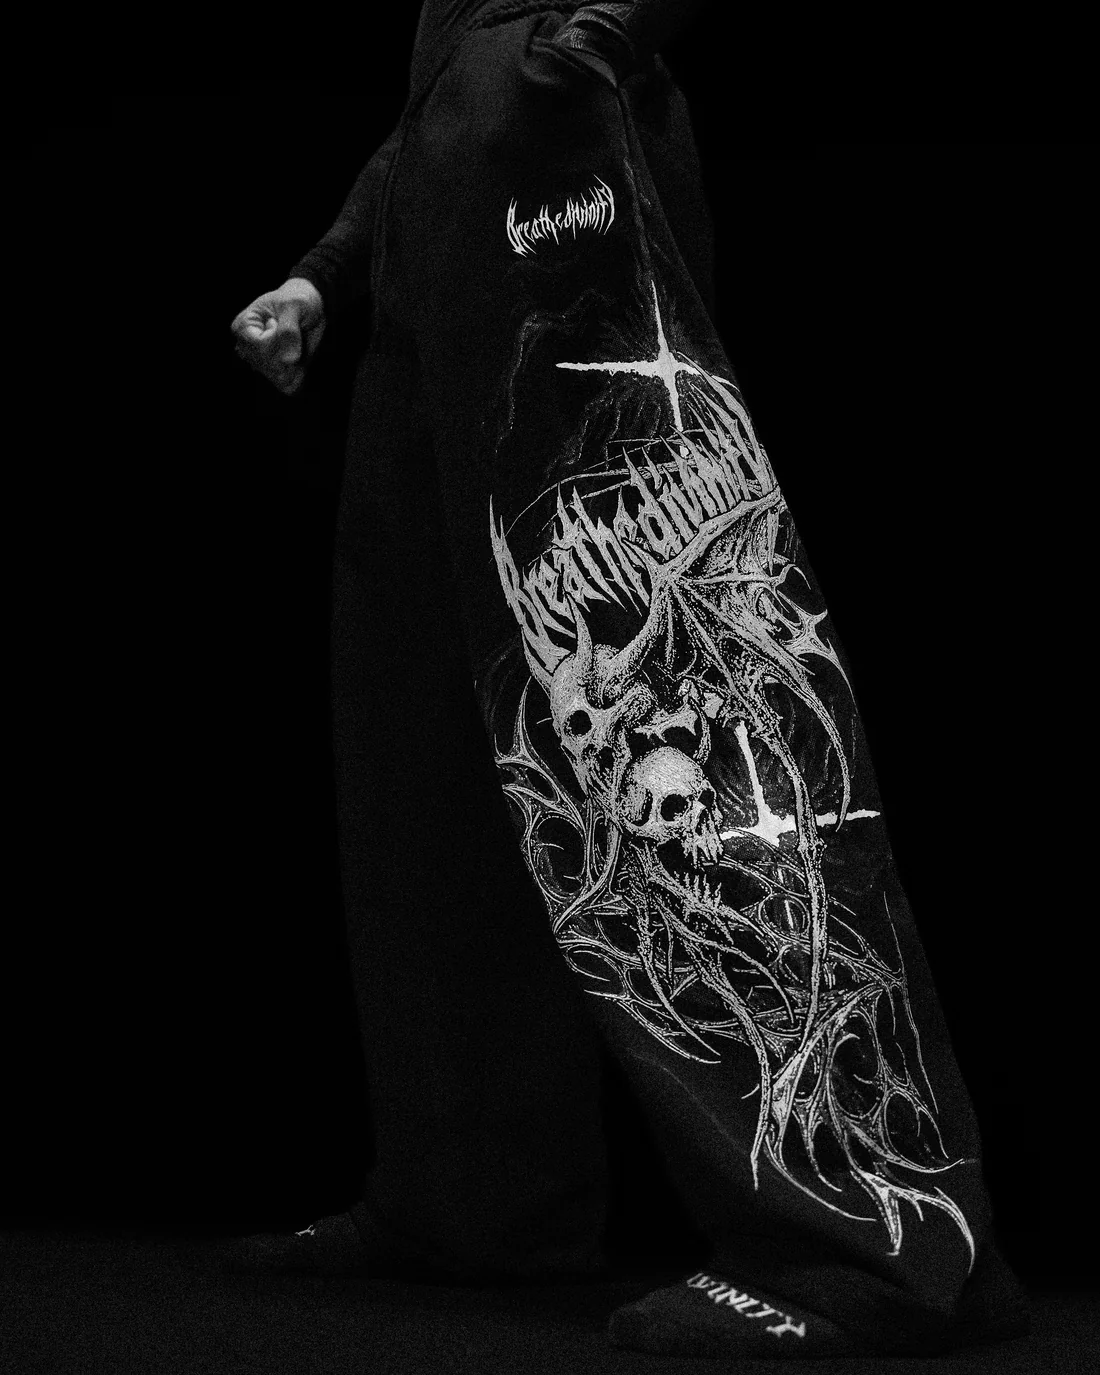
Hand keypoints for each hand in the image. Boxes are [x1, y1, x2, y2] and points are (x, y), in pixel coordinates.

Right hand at [230, 278, 325, 395]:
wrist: (307, 307)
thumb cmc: (297, 300)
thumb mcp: (295, 305)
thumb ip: (289, 330)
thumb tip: (289, 359)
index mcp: (243, 327)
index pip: (260, 348)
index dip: (280, 341)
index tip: (281, 323)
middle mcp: (247, 348)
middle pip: (270, 365)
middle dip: (290, 353)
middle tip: (294, 334)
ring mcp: (260, 363)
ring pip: (279, 378)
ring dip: (295, 365)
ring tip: (296, 344)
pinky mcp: (274, 373)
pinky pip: (287, 385)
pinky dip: (298, 375)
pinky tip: (299, 359)